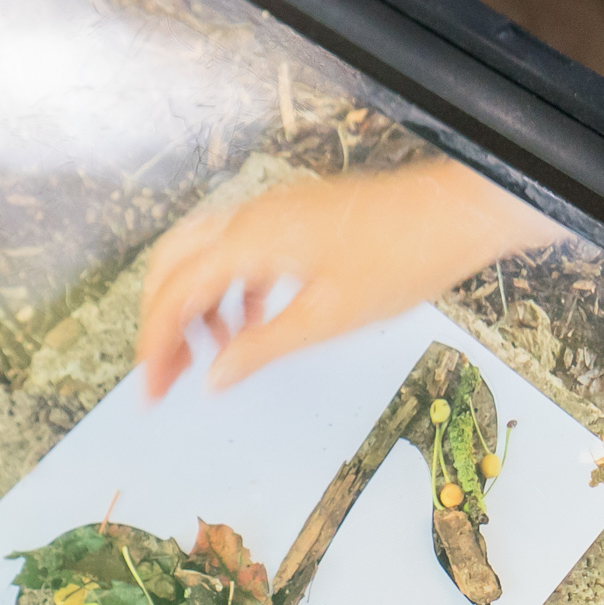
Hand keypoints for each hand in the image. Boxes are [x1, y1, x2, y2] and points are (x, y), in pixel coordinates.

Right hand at [133, 162, 558, 398]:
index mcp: (250, 239)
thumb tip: (214, 378)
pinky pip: (239, 252)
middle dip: (160, 321)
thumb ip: (262, 347)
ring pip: (203, 256)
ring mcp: (272, 212)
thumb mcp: (326, 319)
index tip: (151, 392)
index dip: (155, 346)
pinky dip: (231, 291)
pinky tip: (250, 326)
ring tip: (209, 357)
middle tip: (164, 374)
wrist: (453, 215)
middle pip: (173, 266)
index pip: (175, 294)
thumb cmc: (401, 261)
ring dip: (195, 306)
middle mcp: (251, 217)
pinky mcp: (293, 218)